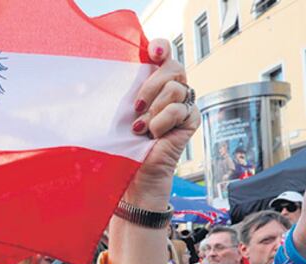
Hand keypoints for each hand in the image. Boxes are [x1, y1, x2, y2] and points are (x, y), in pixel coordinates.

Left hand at [124, 39, 199, 210]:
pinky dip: (163, 121)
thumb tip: (115, 67)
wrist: (134, 173)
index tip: (152, 53)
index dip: (161, 48)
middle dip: (152, 84)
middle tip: (137, 106)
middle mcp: (172, 91)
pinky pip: (181, 109)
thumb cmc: (124, 144)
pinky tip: (154, 134)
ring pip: (176, 88)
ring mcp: (184, 105)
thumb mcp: (120, 111)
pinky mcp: (191, 120)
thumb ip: (126, 89)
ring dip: (155, 109)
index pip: (165, 54)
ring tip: (141, 128)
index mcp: (155, 83)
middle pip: (174, 67)